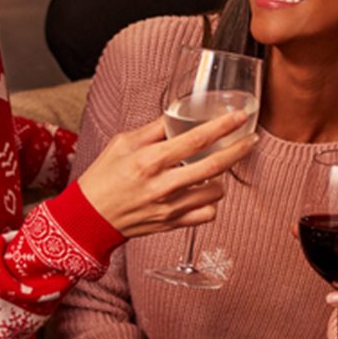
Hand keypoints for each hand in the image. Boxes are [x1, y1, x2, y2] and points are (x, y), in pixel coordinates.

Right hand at [76, 111, 256, 237]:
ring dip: (220, 177)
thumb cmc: (103, 177)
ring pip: (216, 192)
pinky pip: (207, 214)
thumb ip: (154, 130)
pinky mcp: (172, 225)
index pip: (195, 140)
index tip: (239, 118)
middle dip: (239, 150)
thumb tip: (179, 113)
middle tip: (251, 139)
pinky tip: (203, 192)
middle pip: (214, 166)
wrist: (86, 218)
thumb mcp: (122, 144)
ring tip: (214, 169)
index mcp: (149, 161)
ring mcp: (169, 208)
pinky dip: (210, 203)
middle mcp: (162, 185)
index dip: (222, 127)